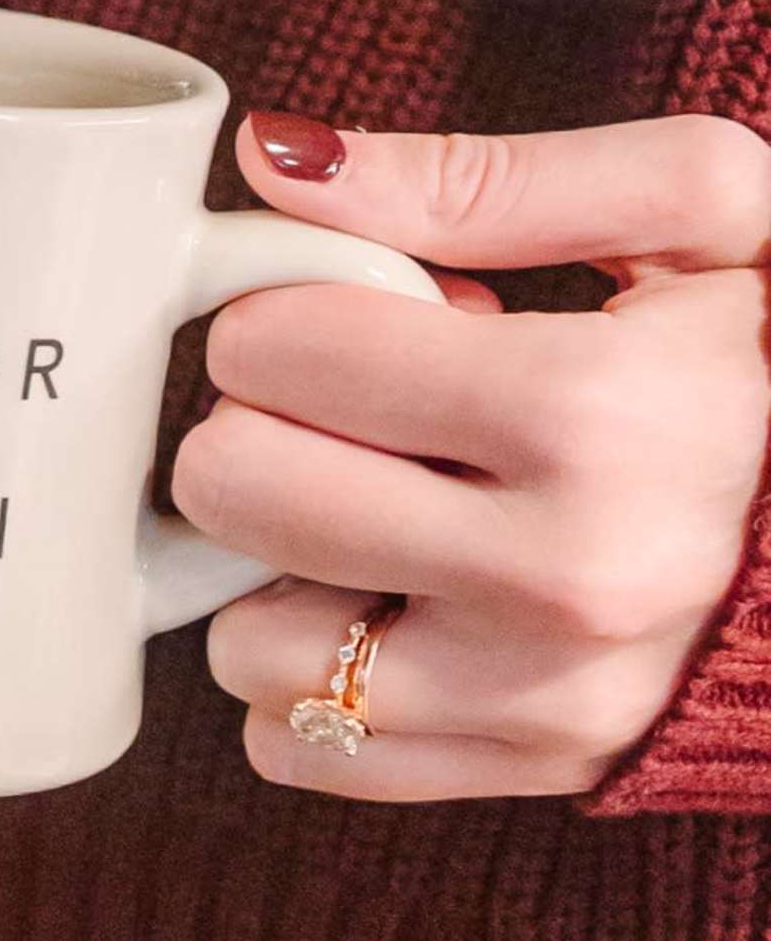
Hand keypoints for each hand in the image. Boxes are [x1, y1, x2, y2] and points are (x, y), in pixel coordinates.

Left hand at [182, 110, 770, 799]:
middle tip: (356, 408)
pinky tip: (399, 603)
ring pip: (249, 644)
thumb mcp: (702, 205)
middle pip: (238, 489)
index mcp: (603, 415)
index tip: (358, 311)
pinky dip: (314, 681)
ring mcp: (550, 697)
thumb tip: (278, 168)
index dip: (292, 309)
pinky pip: (299, 751)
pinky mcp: (534, 772)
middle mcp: (569, 578)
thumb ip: (486, 177)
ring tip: (386, 507)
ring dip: (281, 568)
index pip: (280, 348)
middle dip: (263, 426)